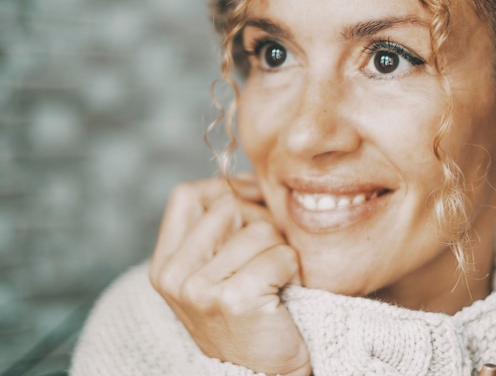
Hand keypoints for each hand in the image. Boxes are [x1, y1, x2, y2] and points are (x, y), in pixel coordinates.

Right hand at [149, 174, 310, 375]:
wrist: (262, 374)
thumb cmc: (247, 316)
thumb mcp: (216, 271)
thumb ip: (220, 228)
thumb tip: (246, 178)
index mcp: (165, 263)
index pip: (187, 195)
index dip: (226, 189)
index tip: (253, 204)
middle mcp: (173, 275)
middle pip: (230, 205)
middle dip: (261, 223)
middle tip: (268, 257)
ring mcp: (199, 289)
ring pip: (260, 229)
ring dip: (280, 250)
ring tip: (274, 281)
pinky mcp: (233, 300)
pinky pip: (280, 255)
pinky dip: (292, 269)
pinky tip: (282, 294)